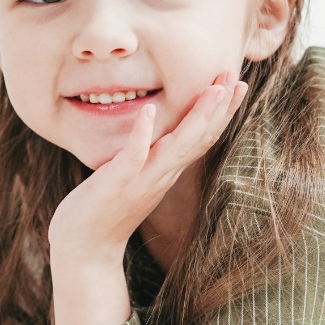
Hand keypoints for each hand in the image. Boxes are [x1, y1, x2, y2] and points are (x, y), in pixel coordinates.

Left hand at [49, 69, 249, 257]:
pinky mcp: (118, 183)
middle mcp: (162, 174)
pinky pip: (133, 156)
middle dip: (220, 106)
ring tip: (214, 89)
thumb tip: (157, 131)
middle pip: (200, 137)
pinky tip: (149, 110)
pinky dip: (142, 134)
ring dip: (197, 116)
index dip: (223, 111)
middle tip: (236, 76)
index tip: (238, 84)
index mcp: (167, 170)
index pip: (203, 137)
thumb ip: (151, 155)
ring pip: (178, 145)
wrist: (85, 249)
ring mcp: (143, 179)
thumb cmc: (106, 209)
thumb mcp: (136, 176)